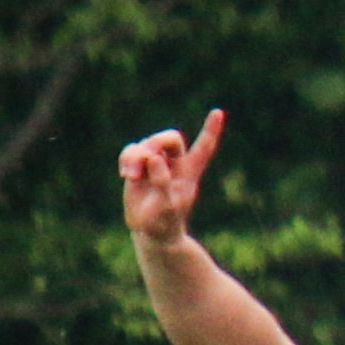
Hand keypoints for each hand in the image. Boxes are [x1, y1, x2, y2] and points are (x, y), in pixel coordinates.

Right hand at [118, 109, 224, 243]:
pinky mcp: (139, 166)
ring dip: (135, 155)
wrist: (151, 231)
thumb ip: (162, 182)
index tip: (218, 112)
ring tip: (129, 176)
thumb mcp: (166, 206)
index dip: (210, 130)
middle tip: (146, 156)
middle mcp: (175, 164)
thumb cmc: (165, 223)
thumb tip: (154, 157)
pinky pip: (131, 150)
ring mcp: (156, 163)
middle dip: (156, 142)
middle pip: (171, 138)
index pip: (204, 148)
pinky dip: (126, 159)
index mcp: (190, 173)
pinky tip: (126, 175)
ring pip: (146, 144)